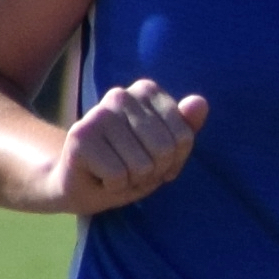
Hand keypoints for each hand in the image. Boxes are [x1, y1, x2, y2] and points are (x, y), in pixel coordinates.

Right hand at [47, 77, 206, 213]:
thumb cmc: (128, 166)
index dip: (173, 161)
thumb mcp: (165, 151)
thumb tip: (200, 102)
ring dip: (133, 181)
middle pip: (164, 150)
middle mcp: (120, 94)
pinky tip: (100, 177)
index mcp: (146, 91)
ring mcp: (98, 114)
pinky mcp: (80, 137)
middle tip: (133, 171)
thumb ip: (185, 128)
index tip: (154, 160)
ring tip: (117, 173)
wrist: (79, 184)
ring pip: (142, 166)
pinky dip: (114, 187)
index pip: (183, 136)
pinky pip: (119, 176)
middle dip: (154, 172)